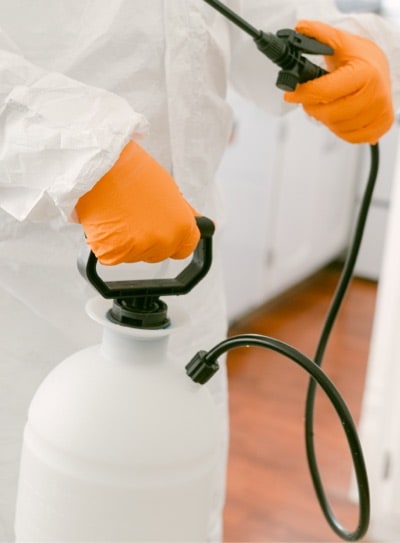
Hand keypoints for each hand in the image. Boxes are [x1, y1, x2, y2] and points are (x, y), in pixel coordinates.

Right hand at [75, 141, 199, 264]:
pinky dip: (107, 244)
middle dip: (149, 239)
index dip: (175, 238)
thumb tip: (206, 226)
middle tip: (134, 213)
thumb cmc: (131, 169)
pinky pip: (112, 256)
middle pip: (159, 253)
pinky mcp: (112, 253)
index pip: (186, 247)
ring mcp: (138, 250)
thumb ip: (183, 214)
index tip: (164, 228)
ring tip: (118, 213)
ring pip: (135, 255)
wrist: (99, 163)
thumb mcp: (168, 189)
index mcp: (181, 226)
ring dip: (127, 241)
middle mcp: (163, 241)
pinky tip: (106, 221)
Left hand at [284, 20, 394, 143]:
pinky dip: (339, 128)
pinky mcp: (379, 128)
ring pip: (337, 127)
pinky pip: (349, 137)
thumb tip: (300, 28)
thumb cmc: (361, 58)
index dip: (302, 94)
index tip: (289, 94)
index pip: (325, 92)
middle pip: (329, 113)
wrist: (382, 70)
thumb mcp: (340, 43)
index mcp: (364, 74)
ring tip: (329, 103)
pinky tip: (340, 114)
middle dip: (312, 107)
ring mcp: (378, 114)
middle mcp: (374, 96)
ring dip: (326, 118)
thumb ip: (319, 35)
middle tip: (310, 98)